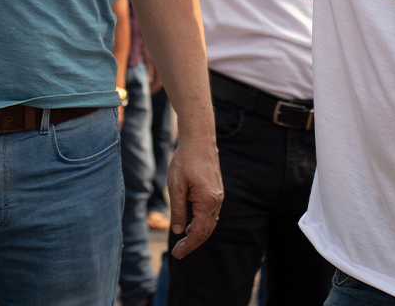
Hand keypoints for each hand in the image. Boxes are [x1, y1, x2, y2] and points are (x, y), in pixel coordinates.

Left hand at [167, 131, 222, 258]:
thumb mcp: (176, 186)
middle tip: (177, 252)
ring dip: (197, 234)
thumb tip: (179, 231)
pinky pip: (210, 213)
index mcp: (207, 201)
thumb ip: (178, 210)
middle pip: (206, 231)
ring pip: (210, 223)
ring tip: (183, 241)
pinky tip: (191, 224)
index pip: (199, 232)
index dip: (188, 246)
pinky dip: (201, 223)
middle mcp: (216, 201)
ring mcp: (218, 196)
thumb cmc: (185, 160)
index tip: (177, 254)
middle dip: (192, 243)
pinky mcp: (216, 191)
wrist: (199, 139)